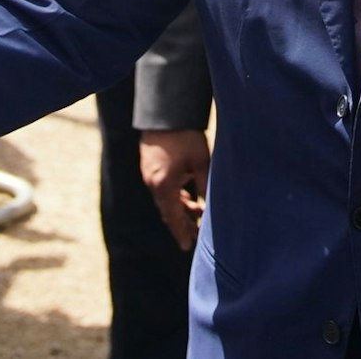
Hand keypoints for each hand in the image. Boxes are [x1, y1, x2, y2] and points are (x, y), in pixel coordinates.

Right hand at [140, 129, 209, 249]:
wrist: (166, 112)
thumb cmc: (186, 137)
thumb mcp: (201, 164)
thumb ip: (205, 187)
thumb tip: (212, 208)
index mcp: (164, 186)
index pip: (173, 218)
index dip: (181, 233)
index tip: (187, 247)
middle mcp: (152, 182)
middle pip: (168, 210)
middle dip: (182, 222)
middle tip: (195, 233)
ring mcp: (149, 173)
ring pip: (164, 198)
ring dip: (179, 206)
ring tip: (197, 211)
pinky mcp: (149, 164)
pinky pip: (161, 187)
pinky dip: (173, 194)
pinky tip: (185, 192)